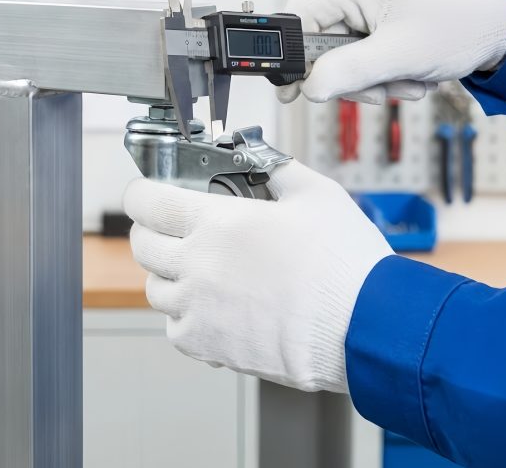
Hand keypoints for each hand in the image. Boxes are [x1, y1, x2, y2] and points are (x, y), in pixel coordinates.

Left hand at [124, 161, 392, 392]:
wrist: (363, 327)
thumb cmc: (345, 265)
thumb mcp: (316, 195)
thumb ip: (278, 170)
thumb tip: (261, 160)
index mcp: (217, 223)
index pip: (147, 202)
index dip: (142, 192)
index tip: (149, 193)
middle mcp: (198, 266)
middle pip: (143, 245)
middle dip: (152, 230)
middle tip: (171, 227)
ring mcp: (200, 309)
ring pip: (155, 290)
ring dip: (168, 275)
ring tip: (197, 269)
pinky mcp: (211, 346)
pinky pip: (176, 329)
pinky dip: (185, 317)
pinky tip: (212, 306)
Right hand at [278, 0, 505, 103]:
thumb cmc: (465, 25)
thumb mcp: (400, 56)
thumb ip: (347, 73)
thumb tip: (309, 88)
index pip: (299, 15)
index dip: (293, 56)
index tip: (295, 90)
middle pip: (323, 36)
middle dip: (350, 72)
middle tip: (379, 91)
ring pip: (346, 46)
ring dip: (372, 75)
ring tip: (409, 80)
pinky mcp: (385, 4)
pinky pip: (365, 42)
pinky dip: (384, 65)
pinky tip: (412, 70)